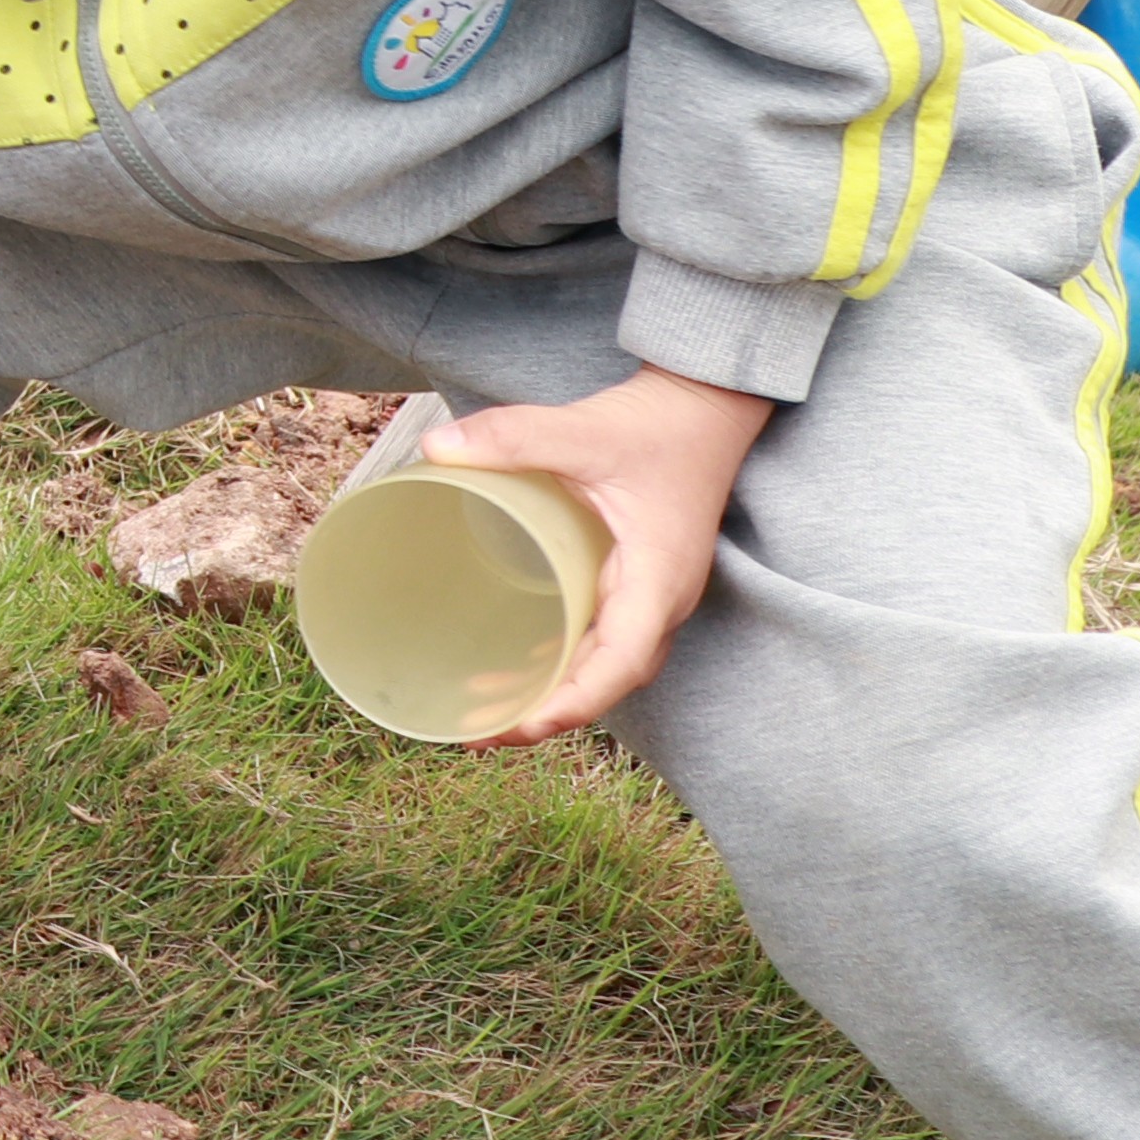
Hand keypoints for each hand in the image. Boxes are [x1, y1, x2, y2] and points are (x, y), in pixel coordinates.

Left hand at [427, 365, 766, 743]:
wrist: (704, 408)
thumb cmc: (658, 425)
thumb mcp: (585, 428)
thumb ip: (514, 434)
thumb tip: (436, 446)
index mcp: (659, 580)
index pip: (624, 662)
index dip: (575, 701)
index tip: (524, 725)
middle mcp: (660, 600)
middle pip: (607, 680)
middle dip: (548, 713)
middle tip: (476, 731)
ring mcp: (648, 595)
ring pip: (602, 665)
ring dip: (551, 694)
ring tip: (481, 713)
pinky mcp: (631, 582)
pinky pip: (598, 638)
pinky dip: (559, 662)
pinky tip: (513, 665)